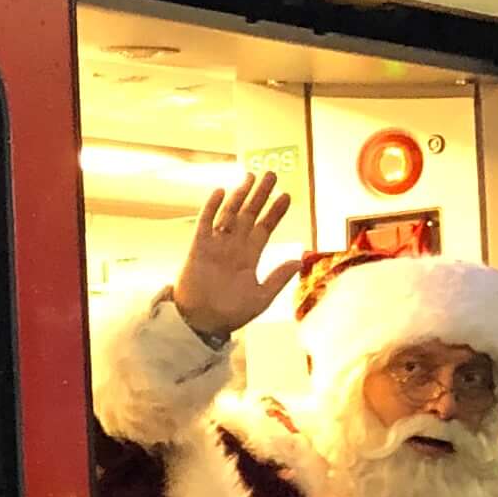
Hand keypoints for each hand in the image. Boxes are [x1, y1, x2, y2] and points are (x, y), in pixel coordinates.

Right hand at [170, 169, 298, 343]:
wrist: (201, 323)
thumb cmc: (229, 313)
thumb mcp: (261, 298)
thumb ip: (278, 279)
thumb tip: (298, 260)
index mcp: (249, 257)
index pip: (265, 228)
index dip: (276, 212)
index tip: (286, 196)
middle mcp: (234, 247)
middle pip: (249, 214)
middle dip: (260, 194)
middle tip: (271, 174)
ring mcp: (216, 245)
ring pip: (229, 214)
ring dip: (239, 195)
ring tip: (249, 176)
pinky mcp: (198, 248)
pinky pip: (205, 223)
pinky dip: (212, 208)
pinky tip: (220, 192)